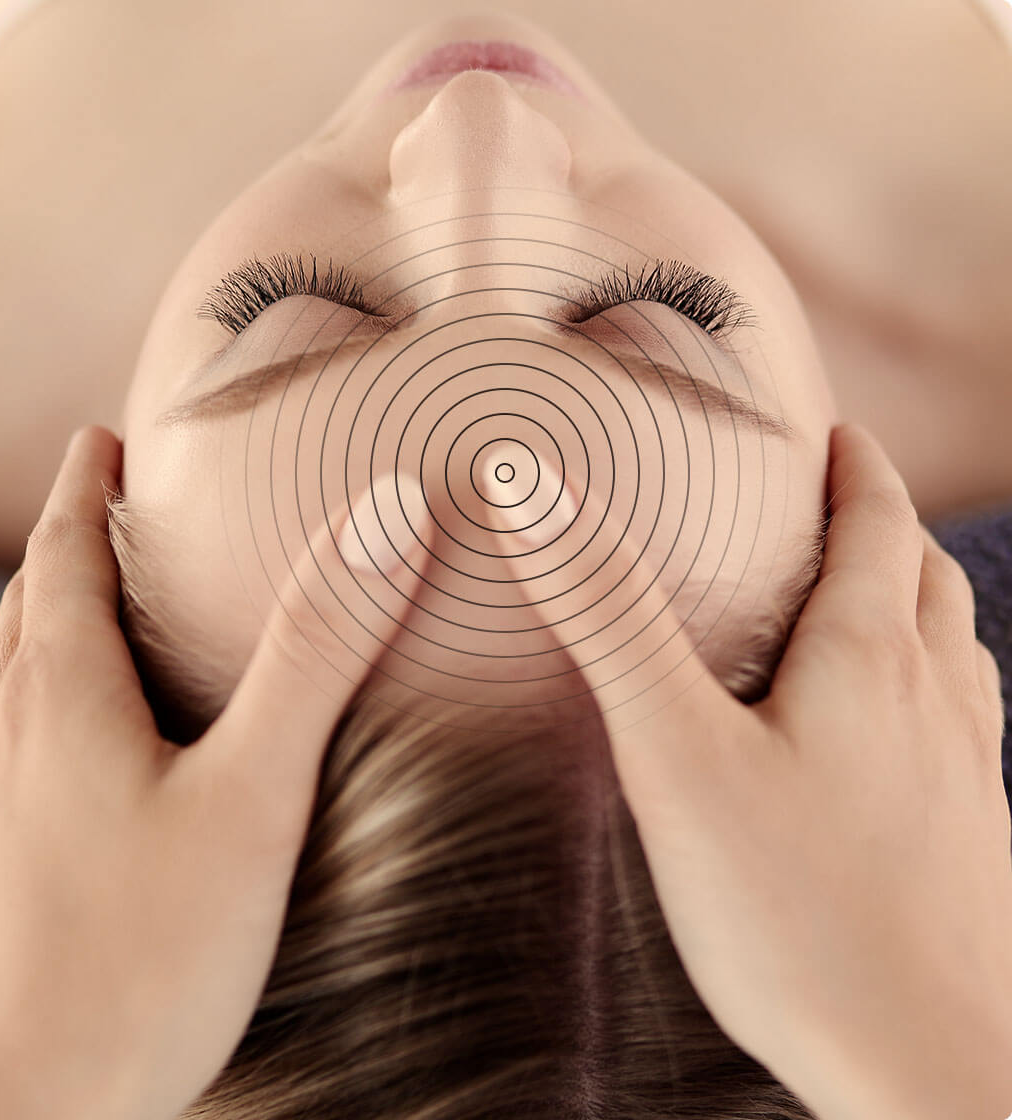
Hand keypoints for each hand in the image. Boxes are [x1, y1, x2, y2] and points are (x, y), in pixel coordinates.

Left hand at [0, 428, 431, 1119]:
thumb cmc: (139, 963)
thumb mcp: (252, 796)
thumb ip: (316, 654)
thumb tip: (386, 518)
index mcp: (61, 696)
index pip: (63, 551)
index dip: (87, 485)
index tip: (107, 436)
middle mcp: (10, 735)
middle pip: (34, 605)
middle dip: (72, 541)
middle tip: (116, 504)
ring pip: (18, 675)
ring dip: (54, 618)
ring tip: (106, 603)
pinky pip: (17, 742)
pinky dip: (50, 698)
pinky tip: (86, 743)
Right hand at [486, 422, 1011, 1119]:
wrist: (926, 1074)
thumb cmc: (797, 916)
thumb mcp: (676, 754)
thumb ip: (610, 619)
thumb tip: (534, 491)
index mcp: (869, 658)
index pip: (876, 520)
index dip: (853, 463)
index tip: (829, 429)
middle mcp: (934, 701)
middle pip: (925, 578)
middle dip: (883, 523)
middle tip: (835, 502)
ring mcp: (967, 775)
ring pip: (954, 651)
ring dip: (914, 603)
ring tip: (867, 601)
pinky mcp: (974, 843)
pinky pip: (960, 728)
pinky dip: (927, 688)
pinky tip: (888, 739)